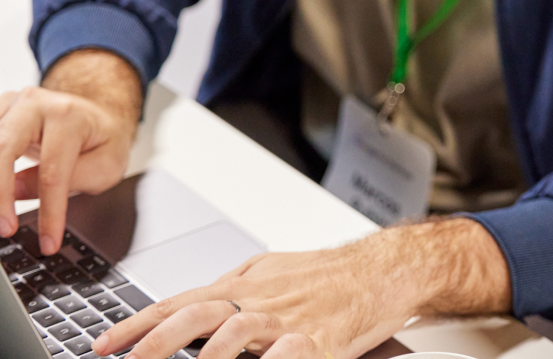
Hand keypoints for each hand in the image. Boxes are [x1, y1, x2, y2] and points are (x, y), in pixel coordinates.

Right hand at [0, 49, 142, 253]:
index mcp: (69, 116)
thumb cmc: (101, 140)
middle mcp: (36, 104)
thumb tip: (15, 191)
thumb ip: (70, 179)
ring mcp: (12, 104)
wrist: (95, 114)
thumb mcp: (106, 164)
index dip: (48, 212)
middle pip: (3, 149)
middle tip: (5, 229)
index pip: (52, 171)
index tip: (48, 242)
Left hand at [93, 217, 510, 358]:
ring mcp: (288, 320)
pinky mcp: (319, 339)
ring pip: (234, 336)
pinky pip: (287, 355)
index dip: (137, 324)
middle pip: (196, 316)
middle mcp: (259, 300)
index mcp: (243, 285)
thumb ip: (234, 284)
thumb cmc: (329, 273)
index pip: (179, 302)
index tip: (103, 344)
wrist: (384, 269)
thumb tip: (194, 297)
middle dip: (154, 342)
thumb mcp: (273, 268)